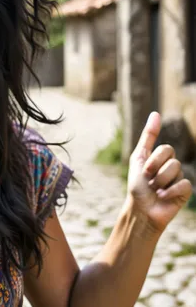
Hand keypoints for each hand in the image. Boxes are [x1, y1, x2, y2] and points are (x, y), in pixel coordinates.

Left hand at [127, 112, 192, 233]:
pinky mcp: (185, 190)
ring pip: (176, 168)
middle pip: (169, 154)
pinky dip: (171, 190)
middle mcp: (169, 165)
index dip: (153, 152)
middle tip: (148, 179)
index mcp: (157, 157)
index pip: (163, 146)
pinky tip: (164, 196)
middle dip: (154, 166)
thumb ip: (148, 137)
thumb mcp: (138, 158)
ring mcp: (178, 177)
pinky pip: (184, 183)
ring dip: (160, 180)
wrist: (141, 209)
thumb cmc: (137, 186)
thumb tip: (156, 113)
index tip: (148, 153)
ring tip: (155, 189)